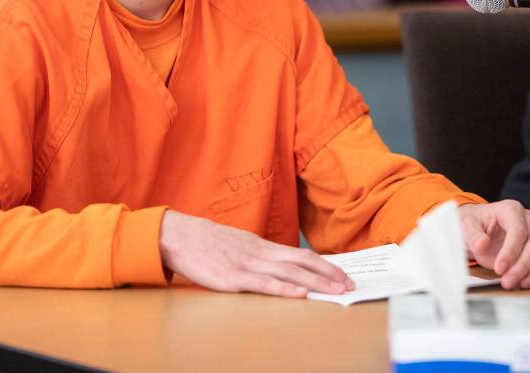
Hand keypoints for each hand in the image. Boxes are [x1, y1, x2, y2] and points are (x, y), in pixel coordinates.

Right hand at [158, 210, 354, 297]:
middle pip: (302, 262)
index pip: (301, 254)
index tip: (343, 274)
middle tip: (350, 285)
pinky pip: (264, 283)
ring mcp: (248, 264)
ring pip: (290, 272)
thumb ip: (257, 256)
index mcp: (261, 246)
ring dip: (316, 282)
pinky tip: (300, 294)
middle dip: (329, 274)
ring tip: (336, 291)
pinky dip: (285, 288)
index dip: (324, 265)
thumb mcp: (237, 245)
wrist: (179, 236)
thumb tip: (277, 267)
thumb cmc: (206, 243)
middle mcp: (260, 253)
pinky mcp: (234, 277)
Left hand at [457, 201, 529, 288]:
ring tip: (520, 284)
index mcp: (510, 209)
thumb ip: (472, 235)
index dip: (511, 252)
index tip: (499, 269)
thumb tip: (481, 244)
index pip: (518, 231)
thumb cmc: (473, 225)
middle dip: (522, 266)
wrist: (478, 231)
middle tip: (507, 282)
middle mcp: (528, 219)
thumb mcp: (465, 227)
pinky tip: (528, 282)